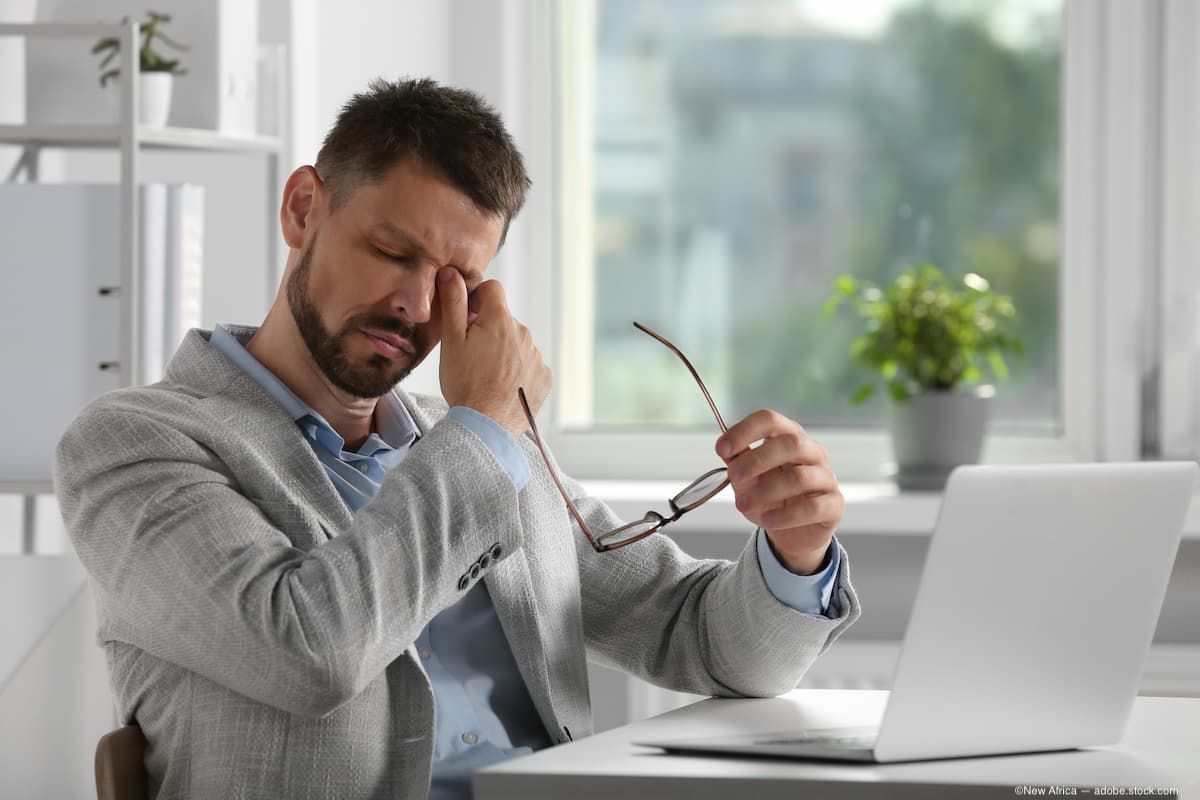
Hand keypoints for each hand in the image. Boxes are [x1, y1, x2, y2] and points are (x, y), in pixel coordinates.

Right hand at [437, 267, 551, 436]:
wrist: (486, 426)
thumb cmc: (465, 384)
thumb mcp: (452, 341)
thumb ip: (454, 303)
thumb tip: (451, 272)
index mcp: (500, 319)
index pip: (493, 289)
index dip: (476, 299)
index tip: (467, 319)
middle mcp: (524, 333)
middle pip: (503, 319)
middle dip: (488, 330)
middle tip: (471, 355)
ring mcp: (537, 356)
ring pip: (516, 343)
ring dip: (503, 351)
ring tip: (486, 376)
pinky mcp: (544, 377)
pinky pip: (529, 365)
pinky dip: (517, 371)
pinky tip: (501, 386)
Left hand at [716, 409, 842, 574]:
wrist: (790, 534)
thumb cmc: (769, 499)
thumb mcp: (747, 480)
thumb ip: (738, 463)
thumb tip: (726, 448)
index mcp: (789, 438)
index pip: (770, 420)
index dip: (745, 430)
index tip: (722, 448)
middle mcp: (812, 453)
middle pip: (791, 443)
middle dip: (757, 459)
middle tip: (734, 476)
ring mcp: (826, 478)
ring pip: (800, 477)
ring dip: (766, 491)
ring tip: (743, 505)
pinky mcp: (833, 505)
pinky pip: (812, 507)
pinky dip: (785, 516)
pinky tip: (767, 520)